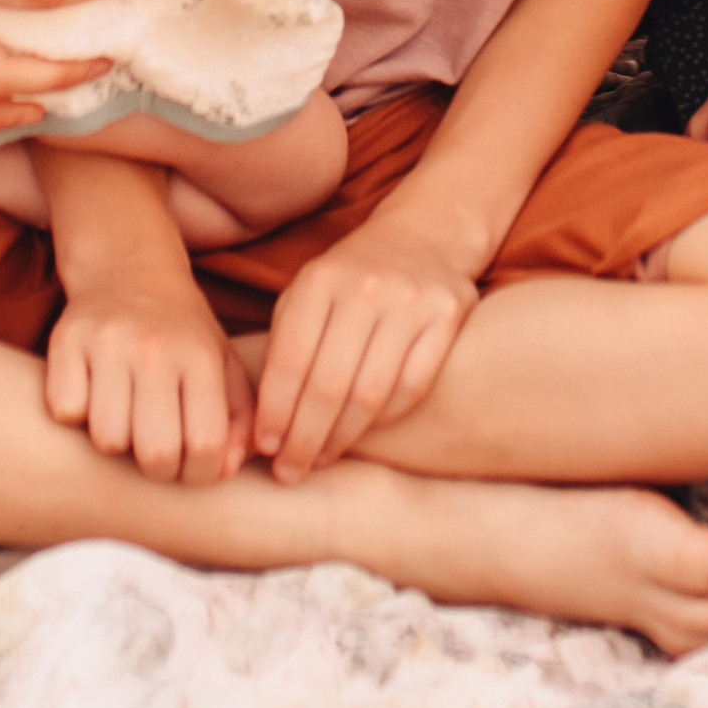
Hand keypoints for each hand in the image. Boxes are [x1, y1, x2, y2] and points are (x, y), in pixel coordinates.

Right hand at [46, 271, 253, 483]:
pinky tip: (92, 395)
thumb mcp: (223, 364)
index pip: (205, 446)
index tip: (190, 464)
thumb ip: (238, 420)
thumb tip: (226, 471)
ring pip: (106, 439)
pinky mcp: (67, 338)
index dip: (198, 474)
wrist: (130, 268)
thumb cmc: (182, 333)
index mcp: (200, 356)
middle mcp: (156, 347)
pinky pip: (65, 411)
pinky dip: (75, 415)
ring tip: (125, 417)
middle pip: (155, 454)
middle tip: (156, 450)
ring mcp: (108, 341)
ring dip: (115, 442)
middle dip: (158, 469)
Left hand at [250, 210, 479, 478]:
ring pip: (370, 393)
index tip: (265, 447)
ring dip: (340, 438)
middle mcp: (365, 286)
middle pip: (328, 384)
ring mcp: (410, 300)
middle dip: (303, 438)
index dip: (275, 411)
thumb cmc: (351, 279)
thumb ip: (285, 346)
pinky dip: (383, 420)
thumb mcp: (308, 293)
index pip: (290, 359)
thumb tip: (259, 424)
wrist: (424, 235)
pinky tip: (362, 433)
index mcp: (320, 279)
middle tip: (290, 472)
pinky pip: (411, 386)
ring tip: (320, 459)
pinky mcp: (448, 314)